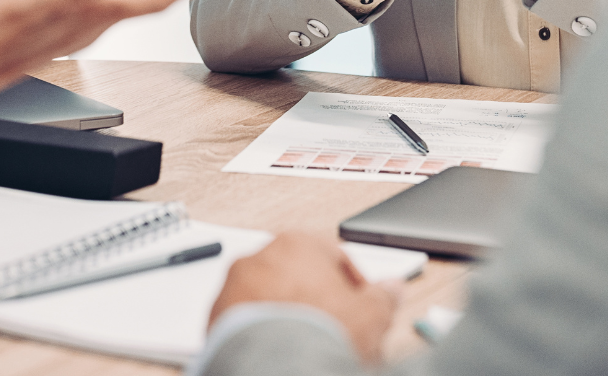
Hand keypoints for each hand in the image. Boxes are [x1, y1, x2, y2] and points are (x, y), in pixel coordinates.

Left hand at [209, 233, 396, 365]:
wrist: (275, 367)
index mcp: (299, 244)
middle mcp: (261, 256)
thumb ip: (383, 297)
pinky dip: (259, 332)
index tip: (360, 309)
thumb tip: (391, 289)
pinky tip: (277, 351)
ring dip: (284, 314)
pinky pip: (243, 320)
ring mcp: (234, 285)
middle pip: (296, 274)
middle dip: (315, 298)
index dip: (353, 287)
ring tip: (303, 344)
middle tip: (332, 328)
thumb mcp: (370, 316)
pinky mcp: (215, 316)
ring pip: (266, 295)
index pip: (333, 257)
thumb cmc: (320, 334)